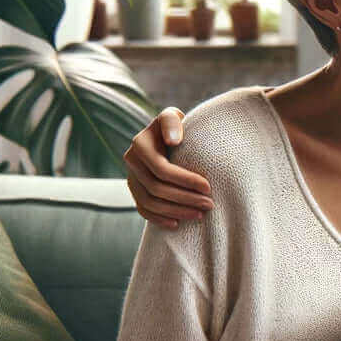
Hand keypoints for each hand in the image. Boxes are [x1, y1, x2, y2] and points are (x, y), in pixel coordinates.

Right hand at [123, 107, 213, 227]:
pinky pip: (143, 209)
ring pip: (150, 202)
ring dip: (176, 211)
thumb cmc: (175, 126)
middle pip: (157, 188)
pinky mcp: (134, 190)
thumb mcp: (172, 117)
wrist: (166, 135)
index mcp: (140, 144)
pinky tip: (177, 223)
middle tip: (209, 204)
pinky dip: (159, 218)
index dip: (185, 180)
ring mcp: (130, 177)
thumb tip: (173, 141)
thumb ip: (172, 122)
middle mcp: (131, 161)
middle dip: (185, 198)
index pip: (162, 169)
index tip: (208, 187)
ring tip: (200, 214)